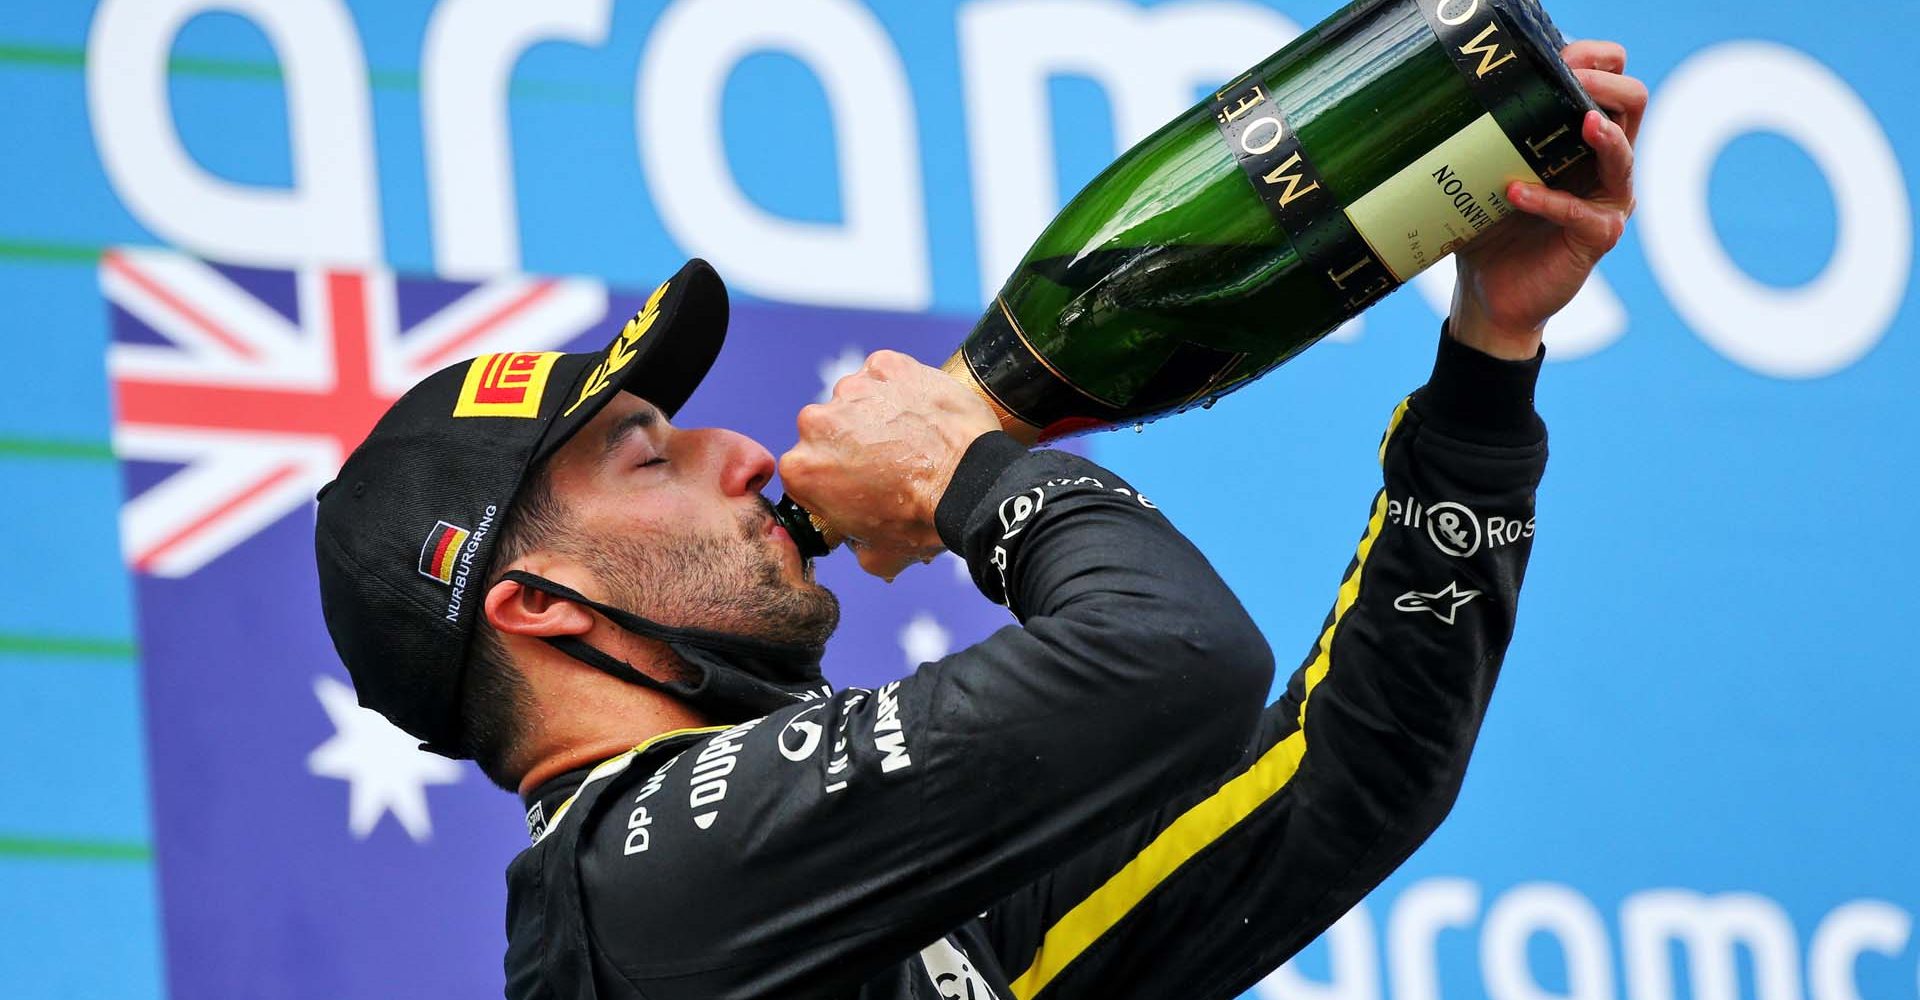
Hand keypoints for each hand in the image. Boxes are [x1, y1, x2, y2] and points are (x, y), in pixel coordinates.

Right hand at [778, 350, 999, 579]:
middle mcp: (816, 422)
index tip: (858, 485)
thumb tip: (859, 539)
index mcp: (802, 468)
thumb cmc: (922, 520)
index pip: (807, 472)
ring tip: (911, 435)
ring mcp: (852, 389)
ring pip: (856, 400)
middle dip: (851, 444)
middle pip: (828, 431)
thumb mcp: (875, 555)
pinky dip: (900, 389)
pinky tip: (921, 411)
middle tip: (890, 460)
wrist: (969, 483)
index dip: (833, 480)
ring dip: (874, 414)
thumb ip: (852, 542)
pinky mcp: (886, 366)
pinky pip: (886, 375)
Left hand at [1449, 40, 1647, 359]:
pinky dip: (1548, 200)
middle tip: (1572, 75)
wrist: (1488, 292)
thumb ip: (1490, 134)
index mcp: (1585, 139)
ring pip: (1622, 155)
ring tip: (1581, 119)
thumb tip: (1456, 90)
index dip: (1595, 60)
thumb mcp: (1487, 170)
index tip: (1560, 54)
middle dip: (1606, 83)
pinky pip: (1581, 213)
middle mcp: (1607, 164)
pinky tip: (1514, 192)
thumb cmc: (1489, 226)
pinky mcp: (1598, 237)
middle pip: (1634, 102)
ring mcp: (1608, 201)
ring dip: (1601, 134)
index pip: (1613, 81)